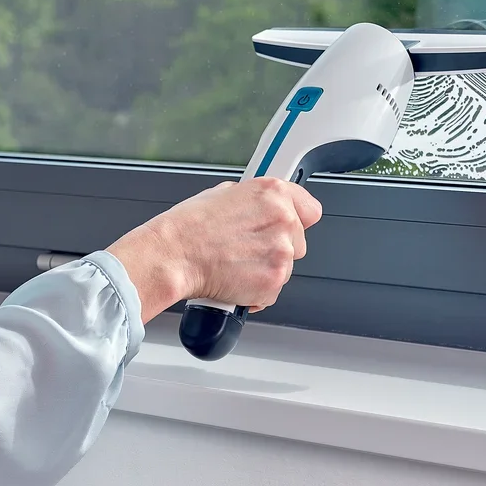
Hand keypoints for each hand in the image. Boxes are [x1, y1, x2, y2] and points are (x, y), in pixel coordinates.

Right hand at [106, 177, 323, 321]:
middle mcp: (284, 220)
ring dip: (266, 270)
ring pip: (286, 267)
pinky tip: (235, 279)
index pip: (310, 209)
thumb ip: (257, 202)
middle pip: (298, 242)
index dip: (296, 220)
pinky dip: (256, 291)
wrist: (174, 255)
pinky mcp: (273, 281)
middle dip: (276, 248)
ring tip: (236, 264)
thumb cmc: (190, 226)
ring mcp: (282, 252)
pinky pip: (273, 290)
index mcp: (274, 193)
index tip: (287, 227)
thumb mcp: (226, 193)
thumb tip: (263, 210)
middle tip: (247, 249)